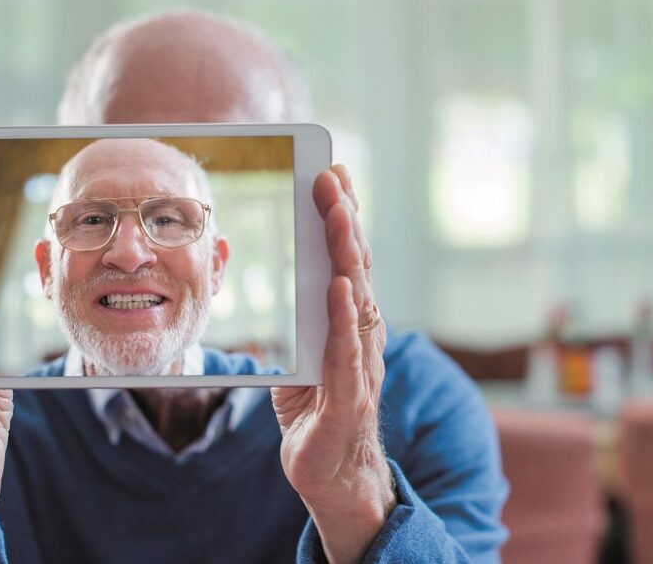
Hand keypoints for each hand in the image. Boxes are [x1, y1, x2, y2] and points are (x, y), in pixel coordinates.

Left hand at [272, 165, 393, 563]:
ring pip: (356, 301)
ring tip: (337, 214)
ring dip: (346, 255)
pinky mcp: (349, 400)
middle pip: (354, 269)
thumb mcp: (303, 359)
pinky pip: (347, 353)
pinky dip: (344, 318)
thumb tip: (289, 283)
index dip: (342, 218)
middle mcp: (362, 338)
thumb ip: (302, 323)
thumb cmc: (316, 415)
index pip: (347, 262)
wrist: (334, 479)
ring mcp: (360, 367)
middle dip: (343, 220)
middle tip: (331, 175)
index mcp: (348, 325)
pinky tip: (338, 288)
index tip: (332, 174)